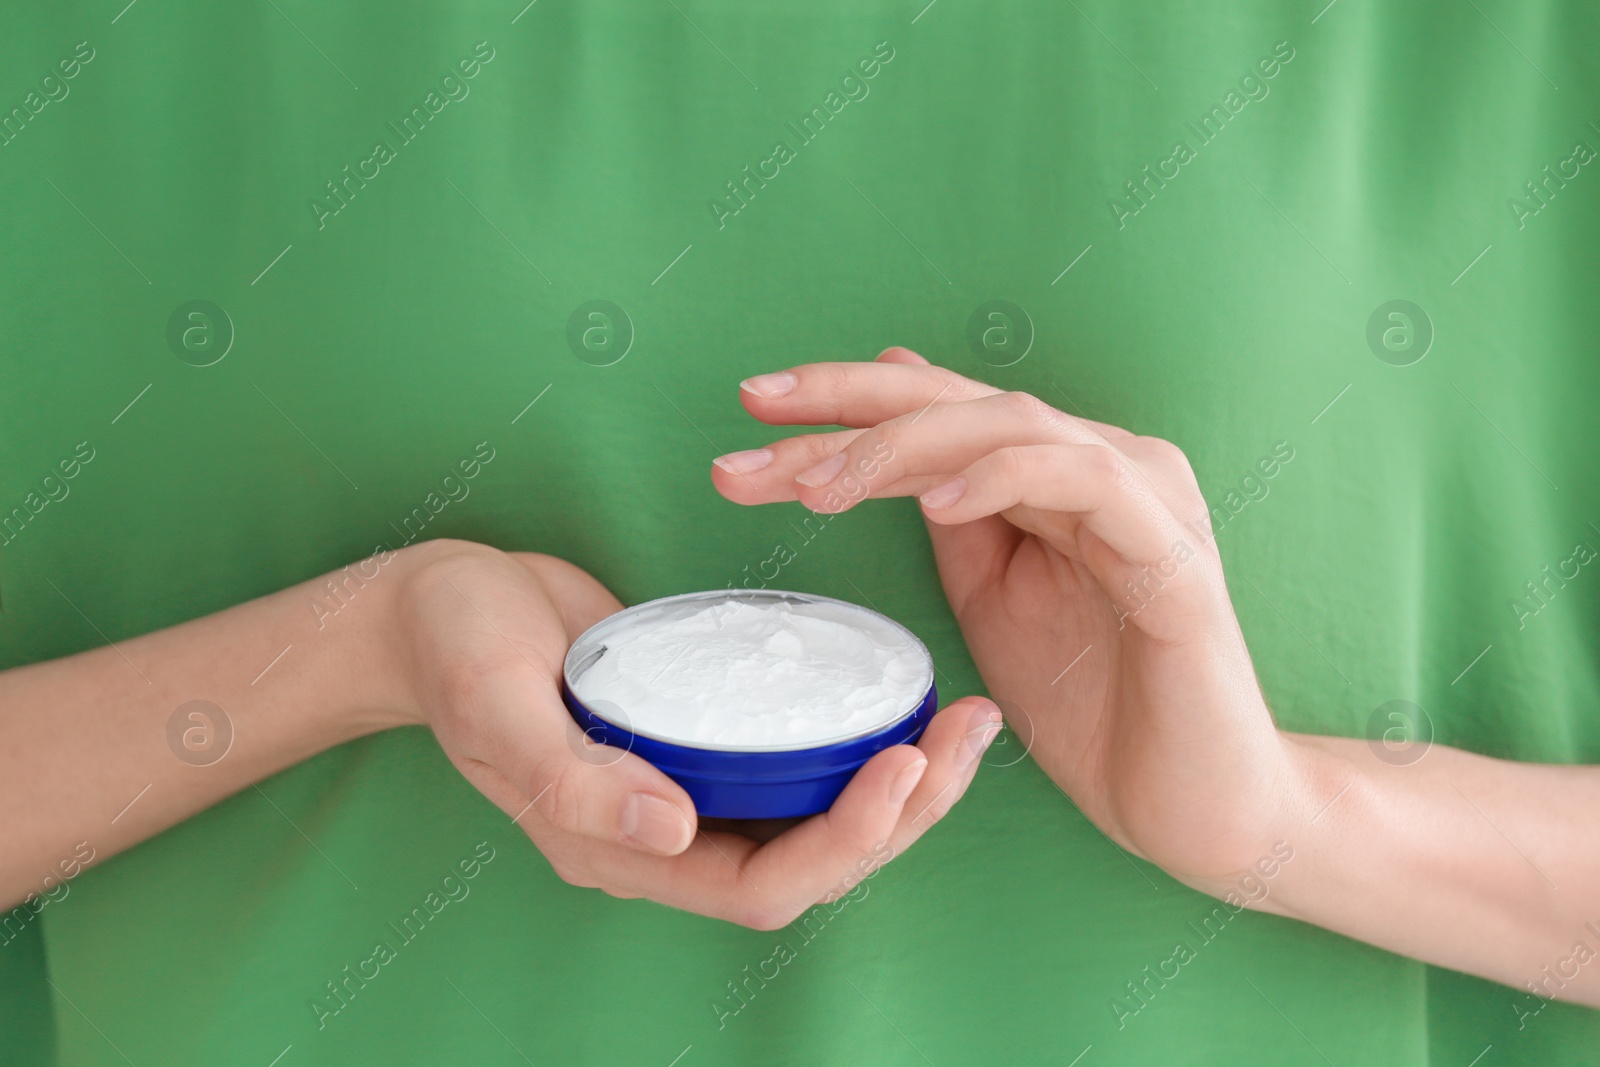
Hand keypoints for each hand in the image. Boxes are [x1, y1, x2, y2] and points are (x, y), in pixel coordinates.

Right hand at [392, 539, 1000, 928]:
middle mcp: (667, 831)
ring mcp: (688, 783)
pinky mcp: (702, 731)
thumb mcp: (497, 705)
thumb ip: (572, 778)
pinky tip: (899, 697)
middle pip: (813, 859)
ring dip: (898, 781)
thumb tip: (674, 829)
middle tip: (968, 734)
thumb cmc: (454, 649)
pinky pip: (794, 757)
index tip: (903, 765)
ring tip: (961, 721)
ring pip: (816, 813)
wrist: (438, 603)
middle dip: (903, 812)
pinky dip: (854, 738)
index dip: (844, 842)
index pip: (761, 885)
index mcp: (619, 847)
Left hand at [712, 352, 1301, 889]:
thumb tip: (885, 436)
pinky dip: (1007, 475)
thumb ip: (945, 512)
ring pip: (1015, 423)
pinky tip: (936, 496)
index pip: (937, 410)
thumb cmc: (1092, 701)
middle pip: (961, 403)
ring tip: (821, 484)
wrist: (1193, 802)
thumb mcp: (990, 597)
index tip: (747, 406)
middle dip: (847, 407)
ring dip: (906, 444)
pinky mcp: (1173, 555)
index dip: (841, 401)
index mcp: (1053, 473)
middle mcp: (1102, 463)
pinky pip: (1088, 484)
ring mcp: (1144, 500)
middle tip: (750, 418)